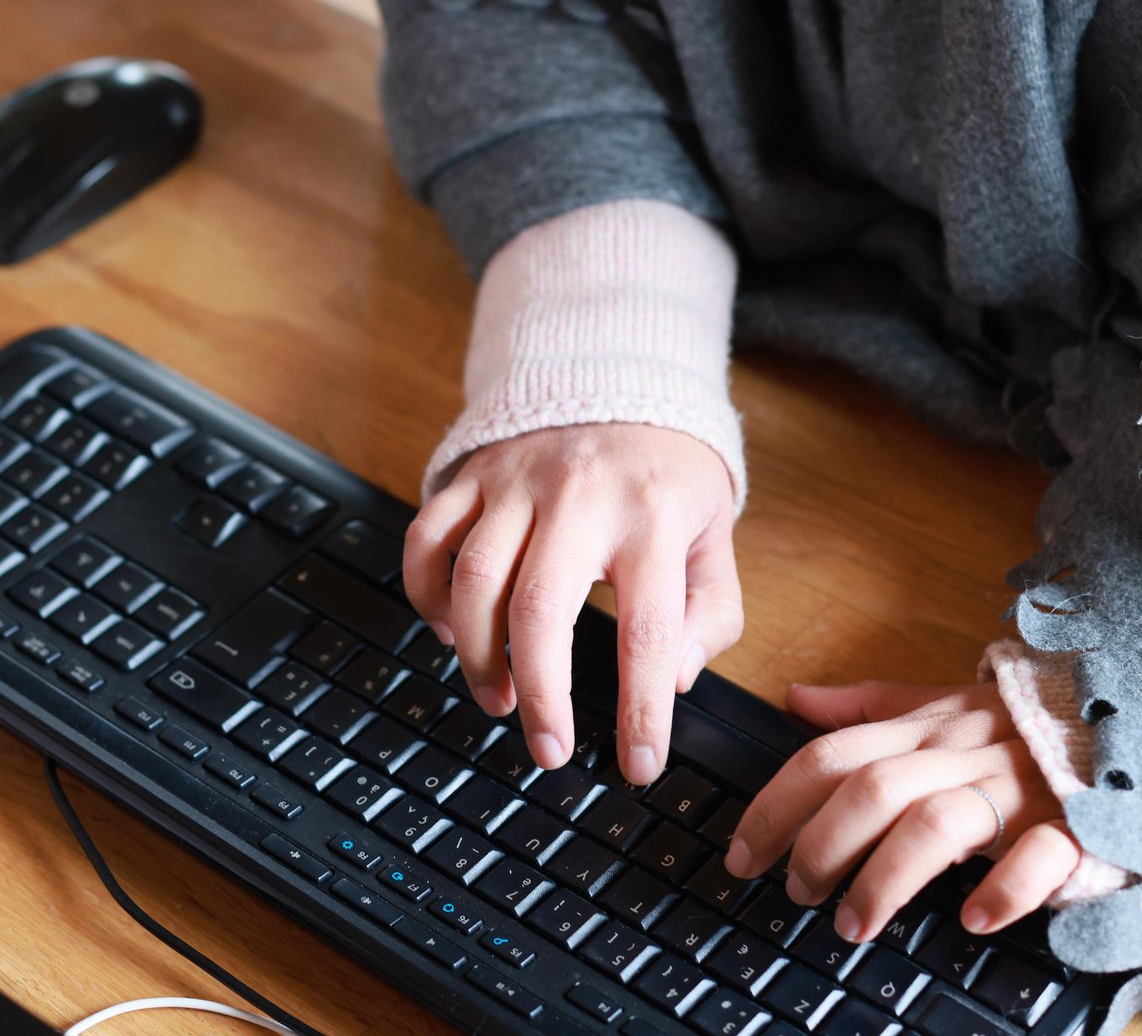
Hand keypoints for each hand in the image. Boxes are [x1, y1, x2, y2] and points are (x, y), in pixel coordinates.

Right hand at [403, 423, 740, 782]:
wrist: (620, 376)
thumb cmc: (668, 477)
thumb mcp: (715, 537)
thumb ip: (710, 613)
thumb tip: (675, 679)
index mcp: (655, 514)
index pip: (648, 630)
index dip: (641, 709)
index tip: (638, 765)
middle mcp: (581, 493)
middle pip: (540, 608)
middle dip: (541, 695)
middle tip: (550, 751)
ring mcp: (518, 478)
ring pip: (474, 577)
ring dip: (477, 655)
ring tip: (499, 699)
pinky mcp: (474, 472)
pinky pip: (427, 537)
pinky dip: (426, 594)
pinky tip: (450, 631)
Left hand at [725, 679, 1086, 940]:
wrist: (1136, 716)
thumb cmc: (1026, 722)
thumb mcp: (945, 703)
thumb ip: (870, 706)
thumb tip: (794, 699)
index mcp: (928, 728)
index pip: (831, 757)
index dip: (776, 805)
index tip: (741, 854)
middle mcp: (965, 753)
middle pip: (871, 790)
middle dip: (819, 846)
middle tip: (794, 895)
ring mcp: (1021, 788)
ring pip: (936, 824)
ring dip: (884, 878)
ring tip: (852, 925)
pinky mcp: (1079, 824)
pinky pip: (1040, 855)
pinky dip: (1005, 888)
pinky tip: (974, 918)